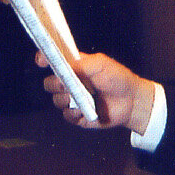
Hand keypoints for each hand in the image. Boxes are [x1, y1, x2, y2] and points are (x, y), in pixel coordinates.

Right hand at [38, 51, 153, 133]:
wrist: (132, 101)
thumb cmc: (118, 78)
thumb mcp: (101, 64)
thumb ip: (82, 63)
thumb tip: (65, 66)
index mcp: (74, 67)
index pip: (53, 61)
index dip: (44, 59)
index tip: (42, 60)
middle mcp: (71, 83)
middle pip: (49, 83)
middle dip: (55, 83)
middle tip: (67, 84)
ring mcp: (73, 100)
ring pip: (56, 100)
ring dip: (67, 99)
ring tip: (82, 97)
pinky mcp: (78, 115)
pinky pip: (67, 115)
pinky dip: (74, 113)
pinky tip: (85, 110)